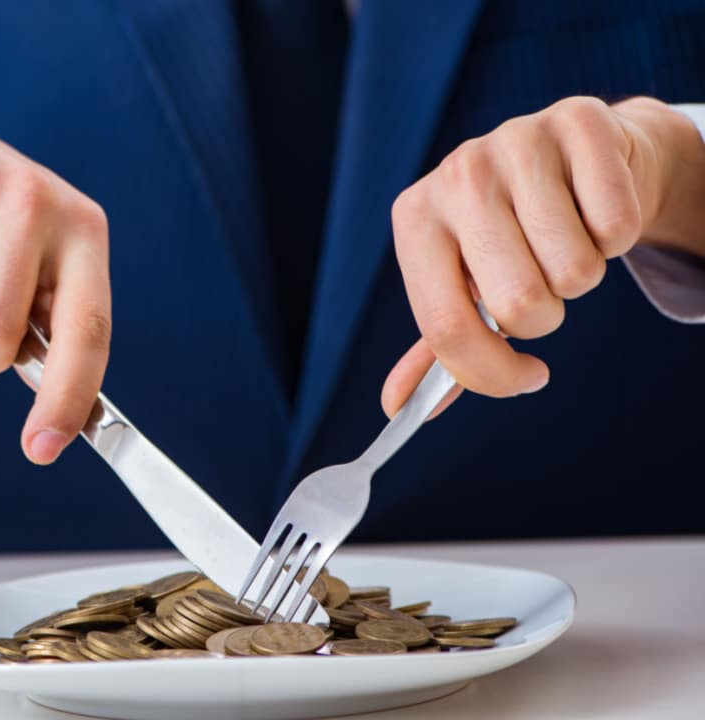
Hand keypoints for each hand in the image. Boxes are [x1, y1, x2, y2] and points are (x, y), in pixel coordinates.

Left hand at [383, 96, 704, 417]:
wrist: (575, 159)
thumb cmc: (511, 237)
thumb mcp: (463, 285)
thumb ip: (438, 347)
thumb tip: (395, 406)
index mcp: (414, 219)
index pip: (446, 328)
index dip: (492, 374)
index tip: (527, 377)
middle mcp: (456, 174)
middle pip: (519, 306)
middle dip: (545, 316)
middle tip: (542, 283)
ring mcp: (515, 141)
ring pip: (576, 272)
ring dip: (583, 275)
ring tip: (566, 241)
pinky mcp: (578, 121)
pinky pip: (618, 226)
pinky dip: (619, 236)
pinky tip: (594, 210)